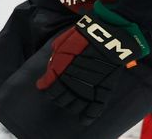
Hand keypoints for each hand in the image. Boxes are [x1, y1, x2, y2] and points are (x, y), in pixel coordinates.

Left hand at [36, 2, 148, 124]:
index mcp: (61, 71)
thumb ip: (53, 64)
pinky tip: (83, 118)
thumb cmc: (85, 35)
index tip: (50, 87)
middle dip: (60, 97)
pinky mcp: (103, 90)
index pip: (51, 91)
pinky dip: (88, 116)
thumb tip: (42, 83)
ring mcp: (89, 88)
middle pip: (62, 100)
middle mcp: (74, 83)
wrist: (109, 34)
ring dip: (71, 105)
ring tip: (72, 99)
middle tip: (62, 92)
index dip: (49, 90)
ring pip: (75, 106)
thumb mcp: (63, 43)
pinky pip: (94, 109)